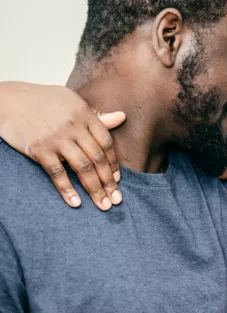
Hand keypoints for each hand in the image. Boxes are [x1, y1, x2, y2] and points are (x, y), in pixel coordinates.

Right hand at [0, 82, 124, 209]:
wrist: (10, 100)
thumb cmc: (44, 101)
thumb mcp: (73, 102)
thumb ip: (97, 114)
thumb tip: (123, 117)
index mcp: (85, 115)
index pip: (106, 142)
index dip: (114, 163)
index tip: (117, 180)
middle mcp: (74, 127)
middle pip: (98, 158)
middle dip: (109, 182)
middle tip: (116, 200)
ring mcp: (57, 138)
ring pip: (82, 168)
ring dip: (94, 189)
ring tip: (103, 205)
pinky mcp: (39, 149)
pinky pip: (57, 173)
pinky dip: (67, 189)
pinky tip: (76, 202)